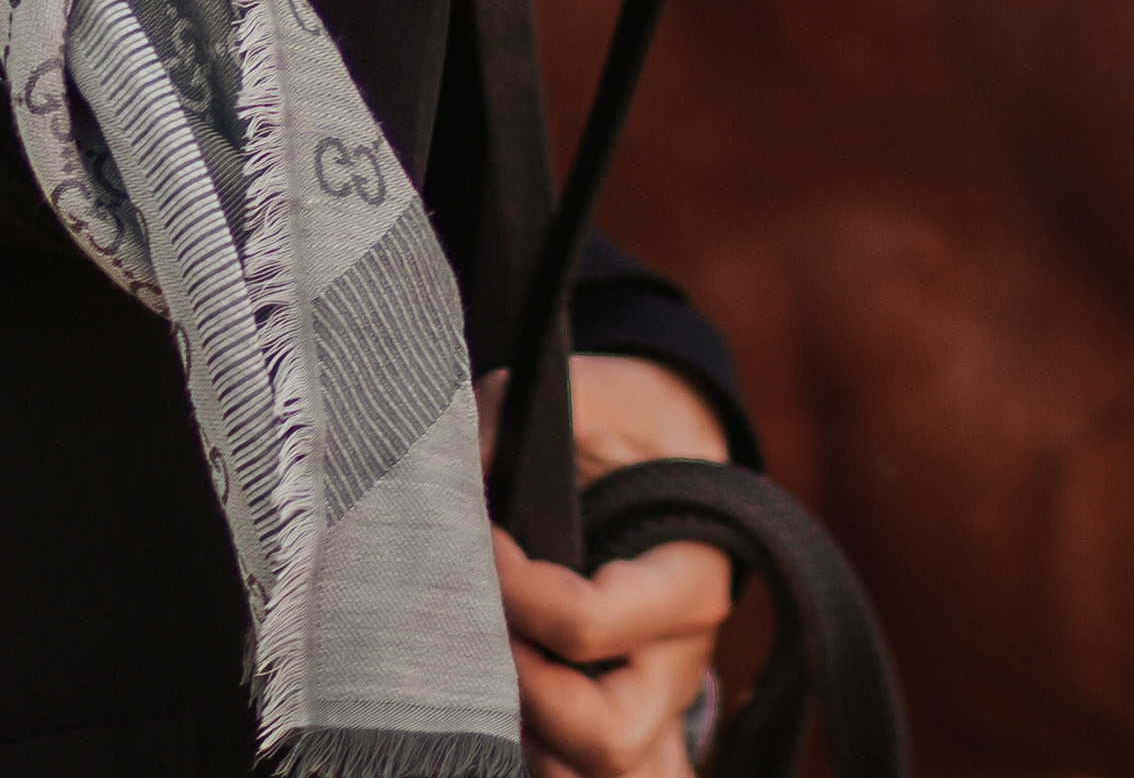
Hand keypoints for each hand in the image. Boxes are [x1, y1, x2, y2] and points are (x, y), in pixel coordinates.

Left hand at [479, 355, 735, 777]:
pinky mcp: (637, 722)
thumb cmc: (626, 423)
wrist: (673, 442)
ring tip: (482, 693)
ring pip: (613, 777)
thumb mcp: (586, 395)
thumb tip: (448, 475)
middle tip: (475, 637)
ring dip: (538, 751)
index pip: (591, 623)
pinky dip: (558, 771)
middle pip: (609, 737)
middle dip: (525, 696)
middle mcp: (680, 660)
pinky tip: (507, 737)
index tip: (481, 542)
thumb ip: (512, 421)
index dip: (516, 593)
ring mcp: (660, 704)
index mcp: (685, 579)